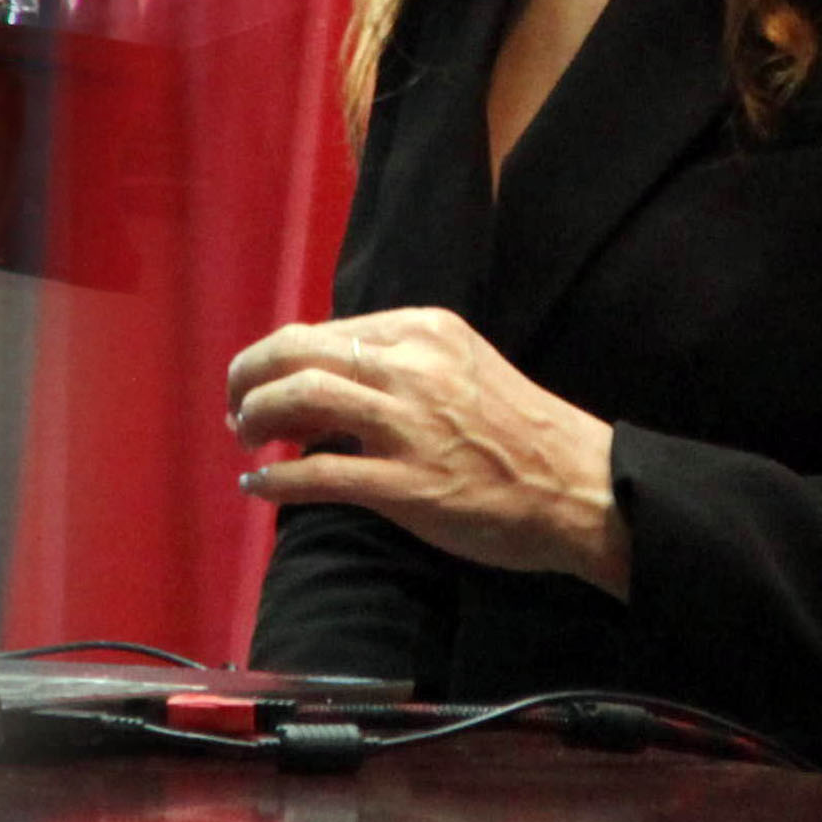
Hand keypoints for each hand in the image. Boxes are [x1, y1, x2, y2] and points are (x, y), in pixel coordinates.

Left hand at [228, 308, 629, 589]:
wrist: (586, 491)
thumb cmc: (520, 434)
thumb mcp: (460, 367)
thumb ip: (398, 362)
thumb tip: (319, 374)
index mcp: (424, 331)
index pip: (320, 332)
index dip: (275, 359)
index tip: (260, 384)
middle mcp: (412, 367)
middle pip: (294, 352)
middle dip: (248, 377)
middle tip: (236, 410)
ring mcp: (409, 426)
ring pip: (299, 399)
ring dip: (255, 418)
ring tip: (244, 441)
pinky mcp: (408, 486)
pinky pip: (317, 475)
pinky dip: (274, 481)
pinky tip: (258, 487)